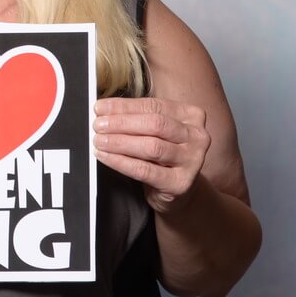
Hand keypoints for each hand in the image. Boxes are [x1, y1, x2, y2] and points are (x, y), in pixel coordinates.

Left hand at [93, 97, 210, 215]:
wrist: (178, 190)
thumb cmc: (163, 156)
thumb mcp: (156, 132)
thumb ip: (137, 118)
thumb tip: (104, 109)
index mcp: (192, 116)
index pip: (154, 106)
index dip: (124, 106)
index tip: (100, 107)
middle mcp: (197, 136)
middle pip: (155, 124)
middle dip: (121, 123)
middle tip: (98, 125)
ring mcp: (192, 160)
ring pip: (151, 147)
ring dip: (120, 142)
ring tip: (99, 141)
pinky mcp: (180, 183)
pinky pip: (145, 170)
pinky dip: (121, 162)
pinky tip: (105, 157)